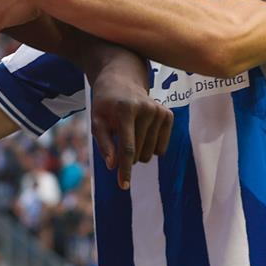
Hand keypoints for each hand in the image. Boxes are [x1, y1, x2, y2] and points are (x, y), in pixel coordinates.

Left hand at [88, 54, 171, 189]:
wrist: (120, 80)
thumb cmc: (105, 105)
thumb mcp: (97, 122)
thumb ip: (104, 144)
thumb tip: (112, 165)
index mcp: (126, 110)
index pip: (127, 148)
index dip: (125, 169)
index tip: (123, 186)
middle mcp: (146, 109)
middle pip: (139, 153)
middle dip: (128, 157)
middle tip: (119, 141)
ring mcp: (160, 111)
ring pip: (151, 153)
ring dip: (139, 152)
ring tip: (130, 133)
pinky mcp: (168, 114)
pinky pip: (162, 147)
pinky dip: (151, 147)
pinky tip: (143, 132)